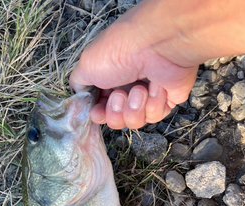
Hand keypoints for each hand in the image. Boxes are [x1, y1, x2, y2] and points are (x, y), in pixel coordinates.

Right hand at [70, 5, 198, 129]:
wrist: (156, 44)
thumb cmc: (120, 51)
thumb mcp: (86, 64)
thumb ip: (78, 83)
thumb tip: (81, 95)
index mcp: (109, 80)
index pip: (101, 109)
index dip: (99, 115)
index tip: (98, 111)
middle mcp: (127, 87)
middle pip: (116, 120)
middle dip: (116, 113)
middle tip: (120, 95)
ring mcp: (147, 95)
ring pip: (134, 122)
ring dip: (134, 108)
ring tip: (140, 90)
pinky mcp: (166, 100)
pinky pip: (154, 116)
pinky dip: (153, 104)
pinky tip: (155, 86)